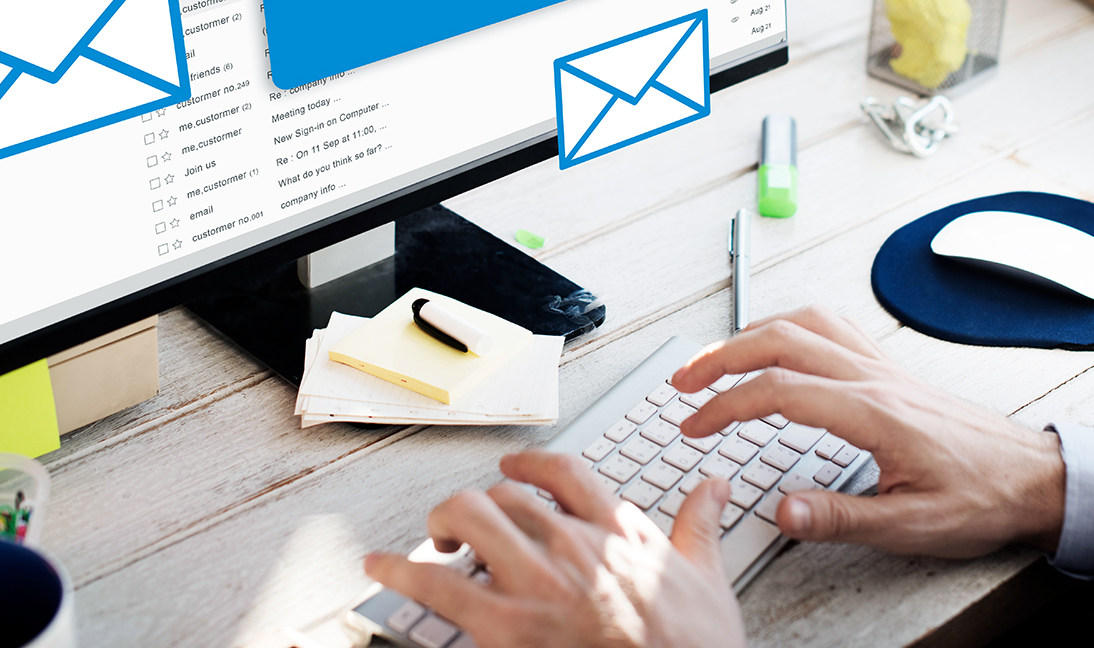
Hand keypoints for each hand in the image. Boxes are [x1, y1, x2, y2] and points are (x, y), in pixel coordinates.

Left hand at [364, 450, 745, 647]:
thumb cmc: (693, 647)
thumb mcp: (708, 579)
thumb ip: (700, 525)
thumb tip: (713, 486)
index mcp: (617, 529)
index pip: (562, 471)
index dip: (528, 464)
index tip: (512, 468)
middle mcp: (572, 544)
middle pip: (504, 494)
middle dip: (479, 505)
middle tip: (468, 525)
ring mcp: (537, 582)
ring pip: (469, 517)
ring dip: (443, 523)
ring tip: (435, 541)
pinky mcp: (507, 626)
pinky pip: (439, 585)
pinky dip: (401, 572)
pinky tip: (380, 567)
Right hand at [669, 306, 1064, 558]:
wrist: (1034, 477)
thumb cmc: (982, 499)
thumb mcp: (912, 526)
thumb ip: (841, 517)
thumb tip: (781, 510)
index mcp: (872, 412)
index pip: (778, 391)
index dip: (725, 405)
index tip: (695, 425)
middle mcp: (873, 378)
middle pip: (780, 340)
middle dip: (721, 356)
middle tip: (684, 381)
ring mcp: (882, 367)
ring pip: (804, 323)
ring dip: (752, 333)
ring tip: (717, 358)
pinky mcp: (891, 369)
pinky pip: (832, 326)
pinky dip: (791, 325)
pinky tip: (780, 341)